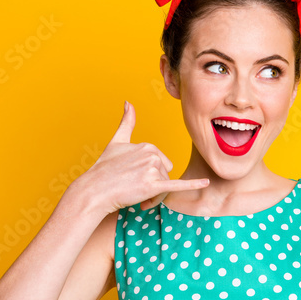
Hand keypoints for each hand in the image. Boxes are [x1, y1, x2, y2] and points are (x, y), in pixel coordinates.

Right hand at [63, 100, 208, 216]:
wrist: (94, 190)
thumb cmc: (104, 168)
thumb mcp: (116, 141)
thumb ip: (126, 122)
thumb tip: (128, 102)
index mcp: (148, 145)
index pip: (161, 164)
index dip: (150, 175)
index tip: (133, 179)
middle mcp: (152, 154)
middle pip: (166, 174)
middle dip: (154, 185)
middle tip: (135, 190)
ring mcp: (152, 169)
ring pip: (166, 186)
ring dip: (154, 195)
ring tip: (136, 197)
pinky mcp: (153, 185)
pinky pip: (177, 185)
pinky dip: (193, 185)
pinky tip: (206, 182)